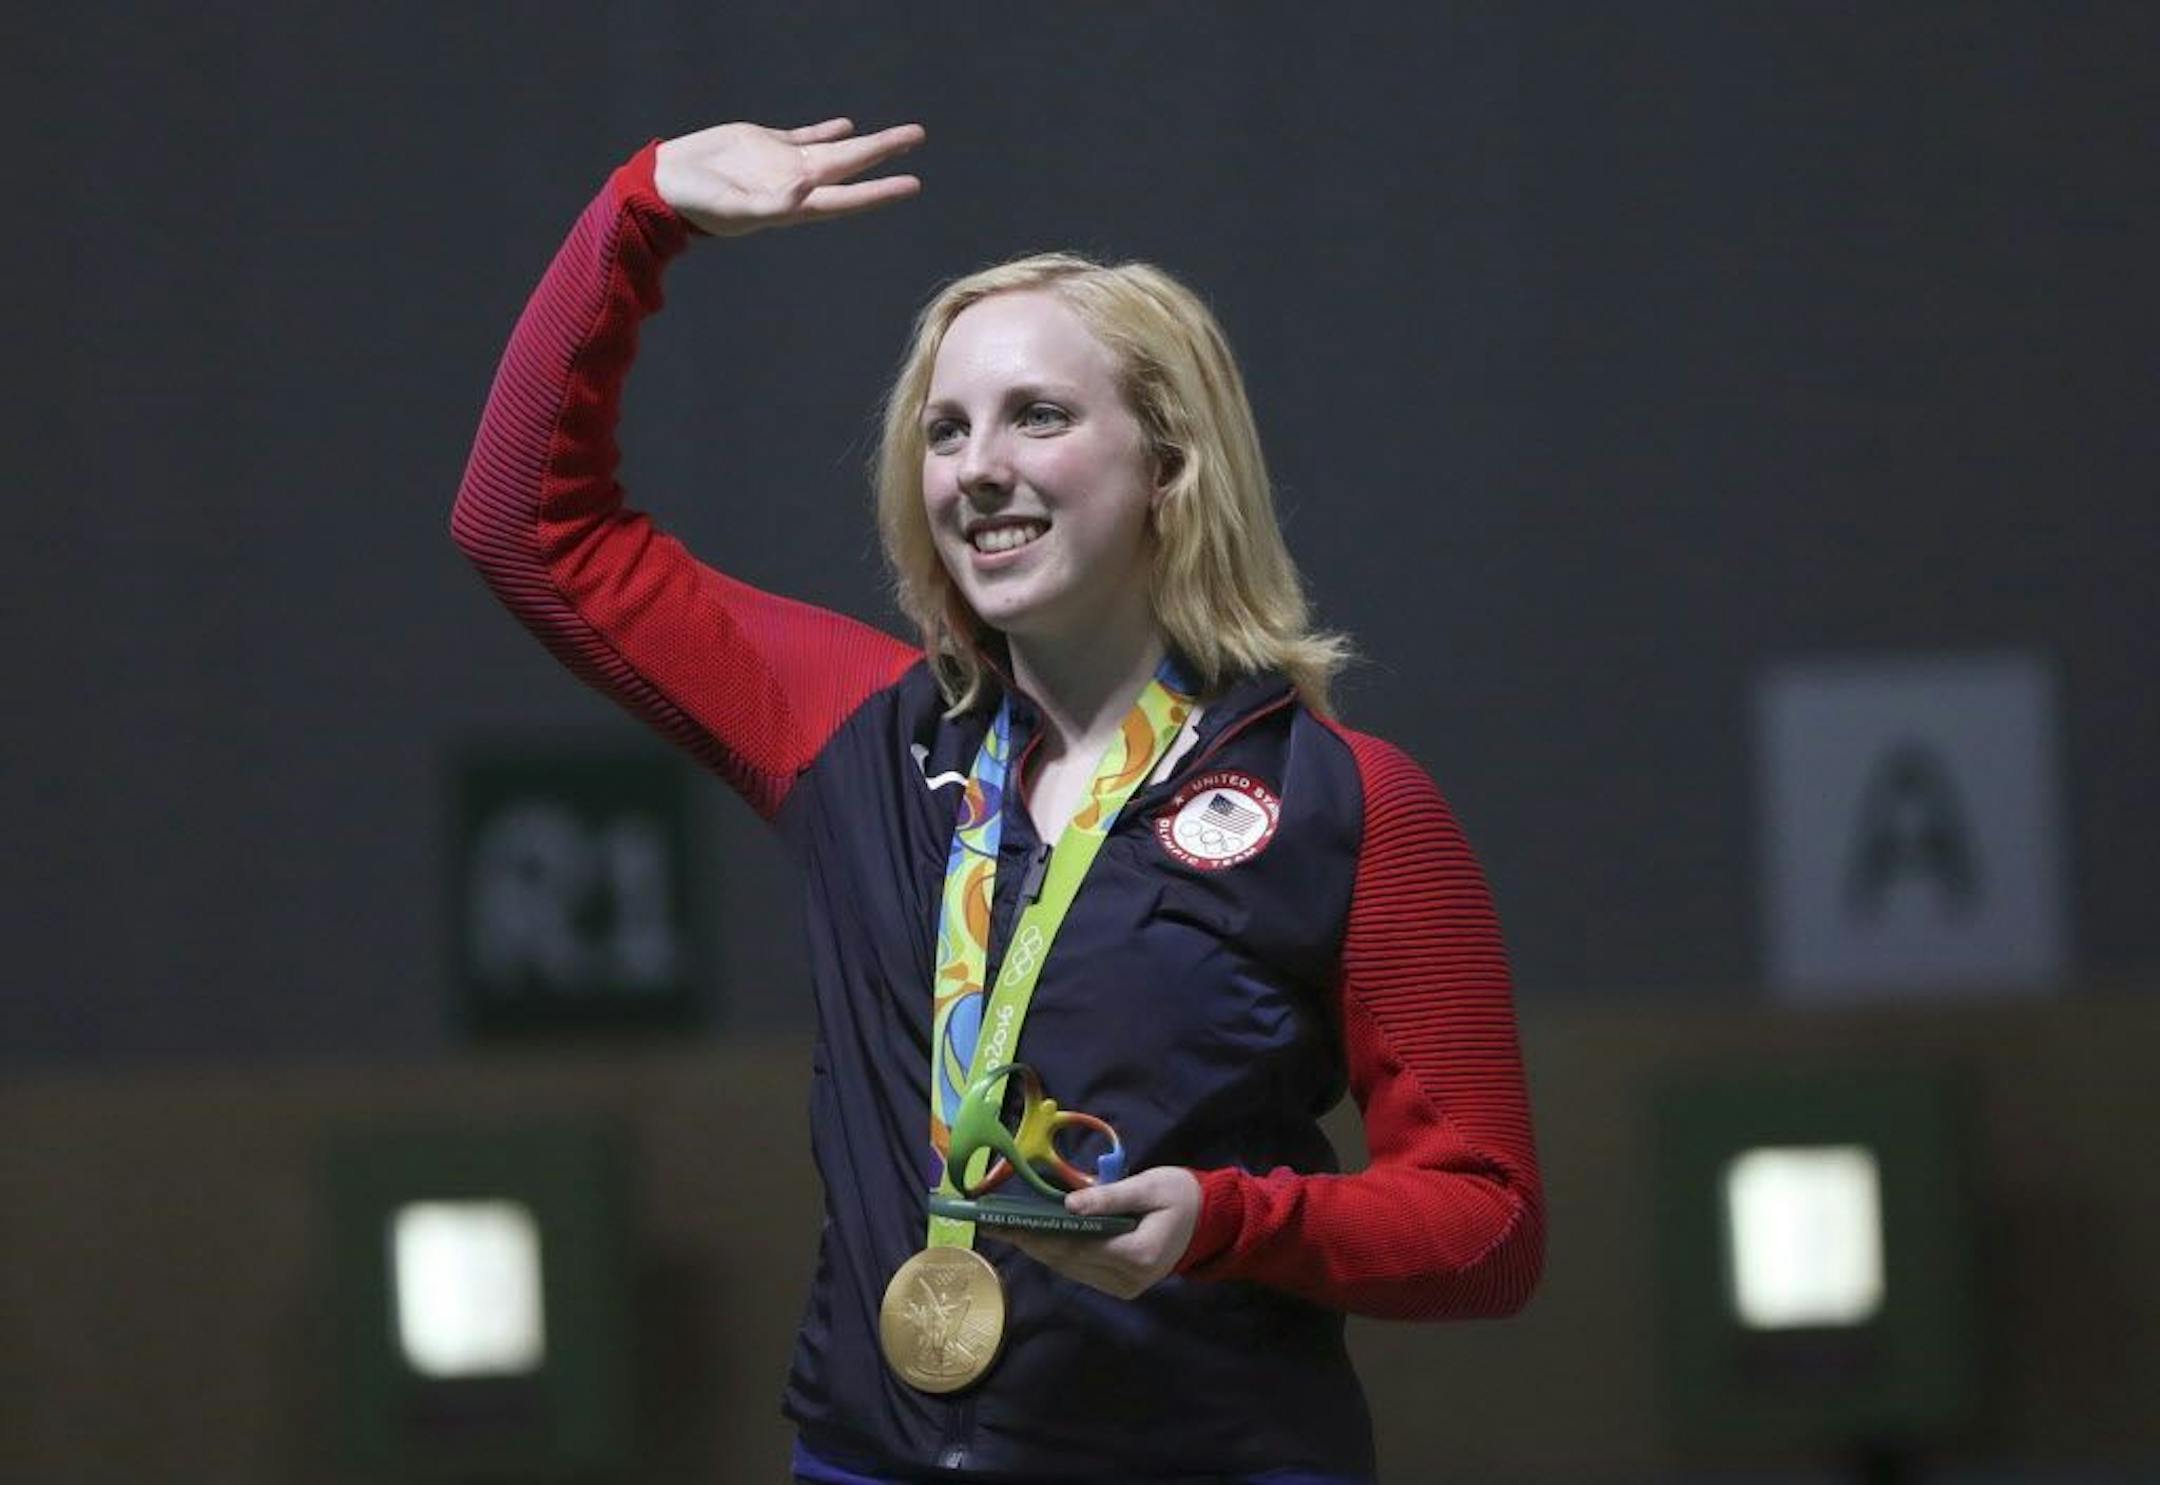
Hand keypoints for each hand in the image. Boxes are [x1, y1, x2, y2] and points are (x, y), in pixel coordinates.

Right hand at [653, 117, 923, 236]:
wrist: (666, 184)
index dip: (879, 192)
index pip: (847, 198)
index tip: (912, 184)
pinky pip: (805, 136)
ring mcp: (783, 164)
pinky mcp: (765, 144)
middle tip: (917, 136)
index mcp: (793, 204)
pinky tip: (847, 126)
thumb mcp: (733, 207)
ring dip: (866, 142)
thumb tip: (804, 189)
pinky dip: (827, 132)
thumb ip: (770, 203)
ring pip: (835, 150)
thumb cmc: (697, 204)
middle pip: (850, 166)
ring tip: (898, 134)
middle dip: (884, 153)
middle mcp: (795, 184)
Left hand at [998, 1167, 1201, 1299]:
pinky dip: (1058, 1254)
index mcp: (1138, 1254)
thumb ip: (1111, 1197)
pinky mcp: (1121, 1286)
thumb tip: (1068, 1206)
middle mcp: (1129, 1279)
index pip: (1079, 1245)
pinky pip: (1081, 1270)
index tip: (1011, 1222)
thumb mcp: (1150, 1186)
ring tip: (1007, 1231)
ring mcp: (1125, 1287)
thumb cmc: (1181, 1195)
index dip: (1041, 1234)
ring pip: (1071, 1269)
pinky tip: (1036, 1239)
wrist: (1210, 1221)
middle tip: (994, 1225)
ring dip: (1040, 1250)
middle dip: (1031, 1241)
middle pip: (1069, 1260)